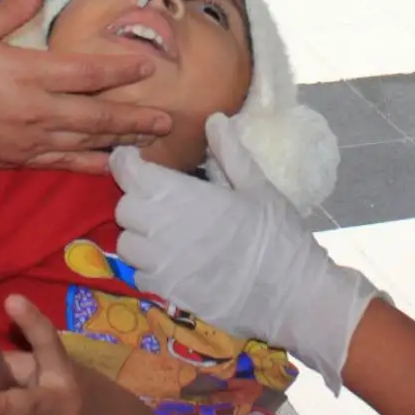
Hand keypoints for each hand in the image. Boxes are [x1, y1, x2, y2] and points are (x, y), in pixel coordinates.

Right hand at [0, 0, 172, 172]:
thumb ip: (8, 10)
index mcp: (27, 73)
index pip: (85, 71)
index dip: (120, 68)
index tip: (149, 66)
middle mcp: (37, 110)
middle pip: (97, 114)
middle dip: (134, 116)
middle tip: (168, 119)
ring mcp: (30, 140)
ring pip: (87, 143)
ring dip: (122, 141)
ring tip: (152, 142)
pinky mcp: (19, 160)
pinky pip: (64, 166)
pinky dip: (91, 166)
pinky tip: (111, 167)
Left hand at [112, 114, 379, 391]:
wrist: (290, 295)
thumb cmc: (277, 235)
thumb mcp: (257, 187)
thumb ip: (229, 152)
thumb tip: (214, 119)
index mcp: (182, 197)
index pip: (131, 173)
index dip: (127, 163)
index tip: (135, 160)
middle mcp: (162, 230)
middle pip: (124, 207)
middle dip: (136, 198)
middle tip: (159, 196)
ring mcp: (161, 265)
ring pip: (126, 243)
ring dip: (138, 234)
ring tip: (163, 230)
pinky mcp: (166, 293)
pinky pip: (138, 274)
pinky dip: (146, 265)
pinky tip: (171, 260)